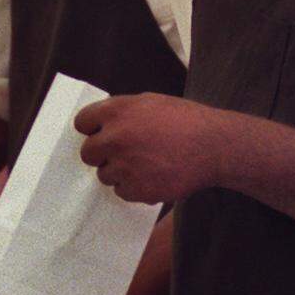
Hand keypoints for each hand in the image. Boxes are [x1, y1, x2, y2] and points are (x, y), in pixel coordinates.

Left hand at [75, 93, 224, 203]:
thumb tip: (101, 124)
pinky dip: (133, 187)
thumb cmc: (186, 120)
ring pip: (104, 175)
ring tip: (144, 163)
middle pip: (87, 153)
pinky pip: (121, 192)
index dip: (91, 128)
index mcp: (117, 111)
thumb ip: (122, 111)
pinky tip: (152, 176)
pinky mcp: (136, 189)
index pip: (82, 122)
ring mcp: (124, 165)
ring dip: (118, 172)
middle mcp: (116, 138)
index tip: (99, 133)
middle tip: (122, 152)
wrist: (213, 146)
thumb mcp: (150, 102)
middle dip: (101, 153)